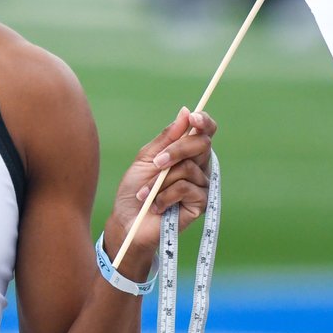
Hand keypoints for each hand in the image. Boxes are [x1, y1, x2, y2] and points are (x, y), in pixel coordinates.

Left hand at [106, 107, 216, 262]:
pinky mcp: (201, 203)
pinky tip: (156, 206)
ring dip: (161, 181)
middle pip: (201, 144)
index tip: (193, 118)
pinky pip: (185, 187)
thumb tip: (186, 112)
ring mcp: (202, 185)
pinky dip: (164, 195)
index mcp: (187, 152)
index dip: (203, 121)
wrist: (128, 221)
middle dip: (175, 151)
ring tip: (146, 194)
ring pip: (189, 168)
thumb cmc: (135, 189)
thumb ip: (167, 137)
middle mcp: (199, 166)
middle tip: (156, 163)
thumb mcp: (146, 158)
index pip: (205, 131)